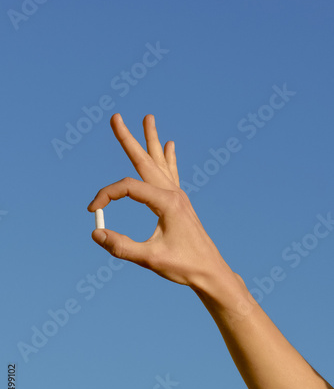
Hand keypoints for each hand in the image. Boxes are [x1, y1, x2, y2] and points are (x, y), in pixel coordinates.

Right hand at [87, 113, 229, 287]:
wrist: (211, 271)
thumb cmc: (184, 265)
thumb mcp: (150, 258)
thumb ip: (121, 246)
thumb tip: (96, 233)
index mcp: (167, 202)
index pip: (127, 188)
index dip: (106, 196)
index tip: (93, 211)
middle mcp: (174, 194)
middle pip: (145, 161)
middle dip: (129, 139)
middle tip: (116, 117)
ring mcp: (179, 197)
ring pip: (160, 163)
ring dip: (151, 141)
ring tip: (149, 119)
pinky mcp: (180, 203)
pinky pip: (171, 174)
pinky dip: (167, 158)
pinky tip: (170, 146)